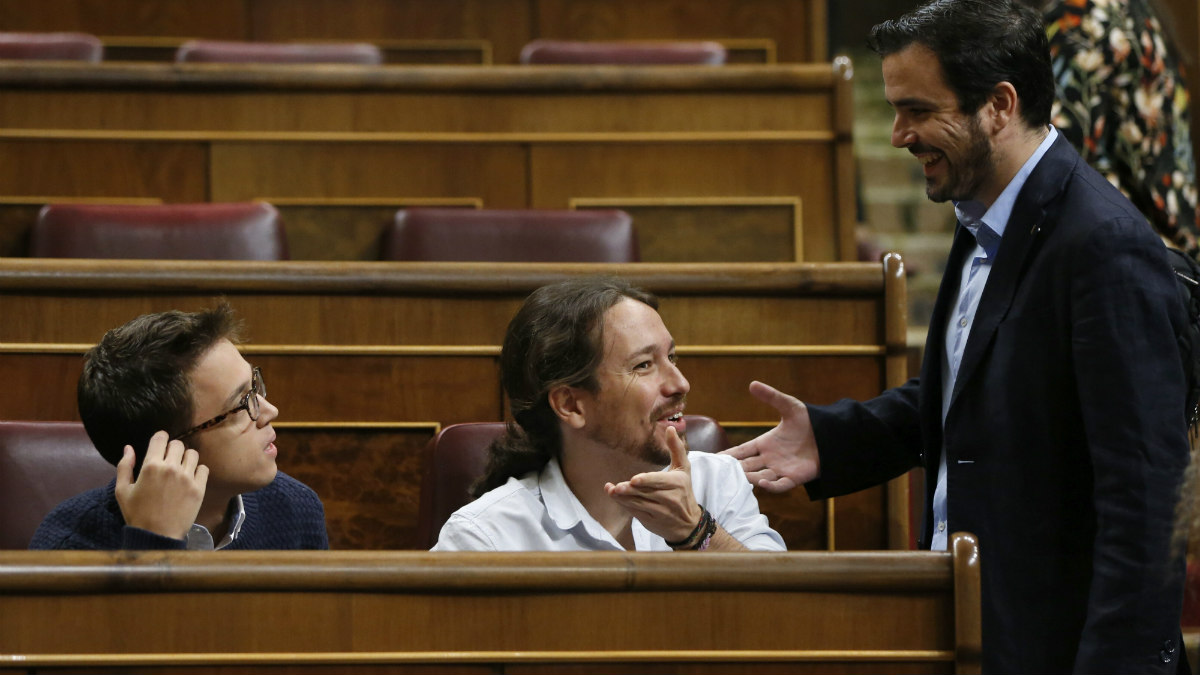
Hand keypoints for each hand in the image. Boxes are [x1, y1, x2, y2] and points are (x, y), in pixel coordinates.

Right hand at [114, 430, 207, 539]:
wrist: (157, 536)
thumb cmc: (137, 514)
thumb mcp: (122, 491)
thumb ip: (125, 466)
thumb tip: (128, 447)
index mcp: (151, 466)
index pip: (161, 438)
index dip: (160, 438)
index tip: (160, 444)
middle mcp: (171, 468)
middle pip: (178, 444)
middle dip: (172, 449)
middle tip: (169, 460)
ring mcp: (187, 477)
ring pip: (193, 454)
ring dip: (186, 458)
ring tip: (180, 469)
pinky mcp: (199, 488)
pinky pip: (204, 469)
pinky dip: (198, 471)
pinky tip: (190, 479)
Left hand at [605, 426, 702, 541]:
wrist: (689, 523)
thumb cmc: (684, 491)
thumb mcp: (684, 469)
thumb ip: (676, 448)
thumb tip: (670, 428)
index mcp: (677, 483)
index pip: (659, 481)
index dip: (646, 481)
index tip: (634, 480)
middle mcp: (670, 499)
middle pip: (646, 493)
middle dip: (630, 490)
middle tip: (616, 487)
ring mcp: (660, 512)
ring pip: (639, 503)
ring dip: (623, 498)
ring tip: (611, 490)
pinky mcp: (651, 521)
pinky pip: (636, 512)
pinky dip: (624, 505)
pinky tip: (615, 497)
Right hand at [719, 380, 819, 492]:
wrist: (831, 435)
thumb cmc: (810, 421)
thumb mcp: (789, 406)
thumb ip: (771, 396)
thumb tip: (752, 384)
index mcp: (765, 443)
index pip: (741, 451)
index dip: (728, 455)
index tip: (713, 459)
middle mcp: (769, 458)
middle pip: (746, 466)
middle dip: (733, 470)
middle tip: (718, 473)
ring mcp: (780, 469)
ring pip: (759, 477)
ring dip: (749, 478)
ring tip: (738, 478)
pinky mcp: (794, 477)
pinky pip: (779, 485)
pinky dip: (770, 485)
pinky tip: (762, 482)